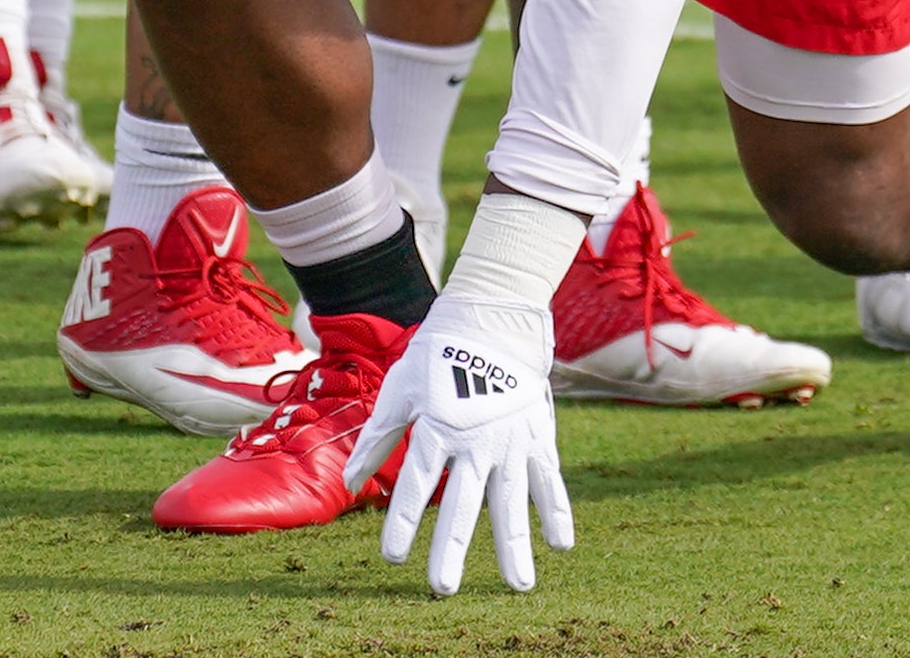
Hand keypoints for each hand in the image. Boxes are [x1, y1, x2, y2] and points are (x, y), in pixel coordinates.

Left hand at [344, 292, 571, 595]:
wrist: (491, 320)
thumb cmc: (436, 355)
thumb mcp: (399, 390)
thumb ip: (378, 438)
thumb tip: (349, 481)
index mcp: (437, 428)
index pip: (417, 487)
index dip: (403, 523)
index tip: (394, 557)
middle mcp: (475, 441)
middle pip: (463, 505)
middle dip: (452, 549)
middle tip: (443, 588)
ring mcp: (511, 441)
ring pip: (512, 502)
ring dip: (514, 546)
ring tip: (519, 586)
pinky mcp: (537, 436)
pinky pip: (550, 479)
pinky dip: (557, 511)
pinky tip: (560, 546)